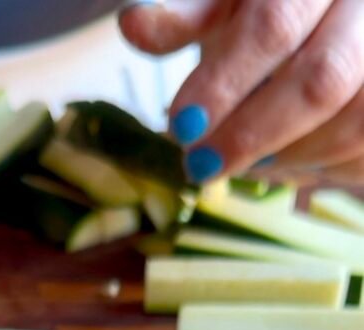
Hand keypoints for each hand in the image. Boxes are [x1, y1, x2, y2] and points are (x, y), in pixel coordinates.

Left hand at [119, 0, 363, 185]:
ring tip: (243, 164)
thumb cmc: (268, 12)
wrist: (331, 22)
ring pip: (352, 123)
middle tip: (199, 166)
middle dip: (251, 134)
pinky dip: (320, 167)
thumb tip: (134, 23)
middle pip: (322, 80)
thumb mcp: (224, 2)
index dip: (224, 81)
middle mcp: (363, 5)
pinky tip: (284, 161)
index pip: (273, 23)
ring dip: (287, 157)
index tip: (180, 127)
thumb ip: (184, 13)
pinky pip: (363, 151)